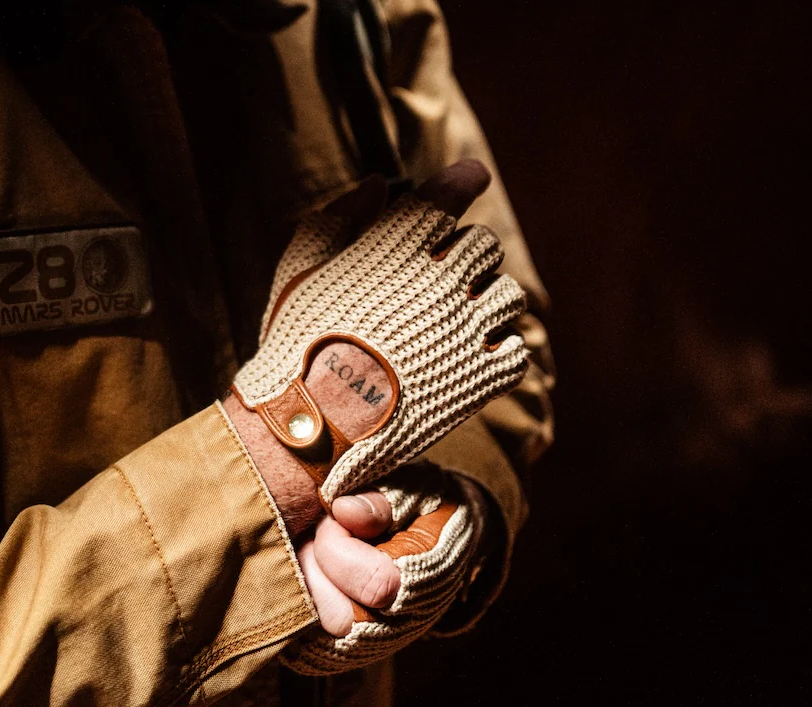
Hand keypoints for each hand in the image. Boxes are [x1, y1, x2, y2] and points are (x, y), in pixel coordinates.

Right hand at [224, 158, 511, 636]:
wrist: (310, 426)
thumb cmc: (296, 343)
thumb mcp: (300, 269)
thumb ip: (339, 217)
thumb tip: (380, 185)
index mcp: (396, 248)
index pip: (448, 196)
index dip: (462, 181)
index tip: (473, 177)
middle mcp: (440, 282)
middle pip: (483, 246)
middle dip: (465, 256)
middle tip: (442, 277)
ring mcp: (465, 332)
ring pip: (507, 295)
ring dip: (485, 302)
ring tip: (456, 322)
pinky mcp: (480, 379)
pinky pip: (515, 350)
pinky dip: (497, 351)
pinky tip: (468, 358)